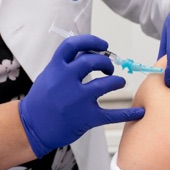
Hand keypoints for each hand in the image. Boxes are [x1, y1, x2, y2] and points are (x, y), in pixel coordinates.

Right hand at [18, 34, 143, 155]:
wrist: (31, 127)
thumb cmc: (39, 102)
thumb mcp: (47, 76)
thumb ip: (65, 65)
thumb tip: (88, 54)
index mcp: (55, 68)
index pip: (74, 45)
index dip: (92, 41)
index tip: (103, 45)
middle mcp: (66, 80)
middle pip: (94, 61)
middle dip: (106, 63)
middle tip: (109, 68)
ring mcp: (77, 99)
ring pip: (106, 84)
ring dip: (117, 81)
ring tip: (119, 82)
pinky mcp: (86, 117)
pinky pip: (111, 114)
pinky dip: (127, 113)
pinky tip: (138, 112)